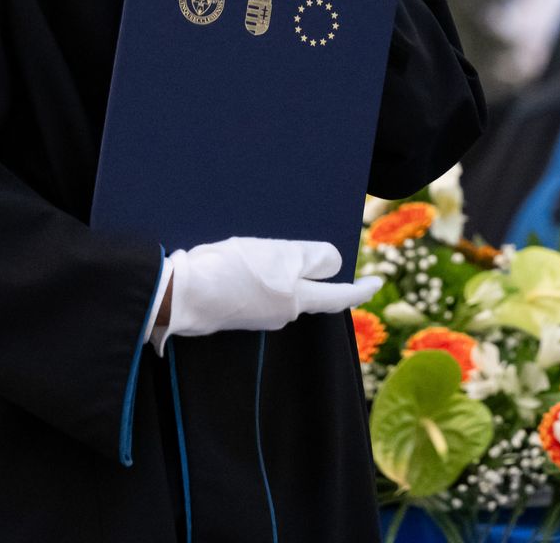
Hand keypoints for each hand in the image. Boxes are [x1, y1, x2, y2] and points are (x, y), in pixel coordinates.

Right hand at [157, 237, 380, 348]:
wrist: (182, 293)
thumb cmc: (231, 272)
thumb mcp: (278, 256)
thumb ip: (310, 259)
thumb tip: (332, 264)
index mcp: (295, 300)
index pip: (338, 296)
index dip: (361, 289)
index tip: (377, 281)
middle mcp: (280, 313)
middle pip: (307, 289)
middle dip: (307, 268)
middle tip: (299, 244)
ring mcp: (257, 315)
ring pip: (280, 286)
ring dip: (276, 267)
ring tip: (255, 245)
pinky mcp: (235, 311)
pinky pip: (258, 288)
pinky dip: (256, 273)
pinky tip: (237, 258)